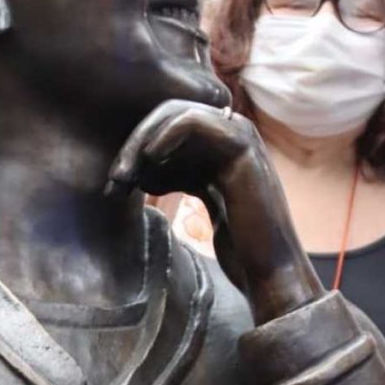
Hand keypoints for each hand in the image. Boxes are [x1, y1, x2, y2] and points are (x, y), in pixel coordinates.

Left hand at [106, 100, 322, 323]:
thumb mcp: (198, 200)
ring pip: (176, 114)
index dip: (135, 150)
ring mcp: (238, 136)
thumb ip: (173, 176)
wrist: (270, 270)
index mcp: (219, 146)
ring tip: (125, 175)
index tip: (115, 185)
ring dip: (142, 142)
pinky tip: (150, 160)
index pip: (166, 127)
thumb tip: (135, 168)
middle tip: (115, 178)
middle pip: (168, 116)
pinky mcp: (241, 146)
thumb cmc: (237, 245)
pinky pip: (194, 122)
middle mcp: (229, 135)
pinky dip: (165, 134)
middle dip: (135, 144)